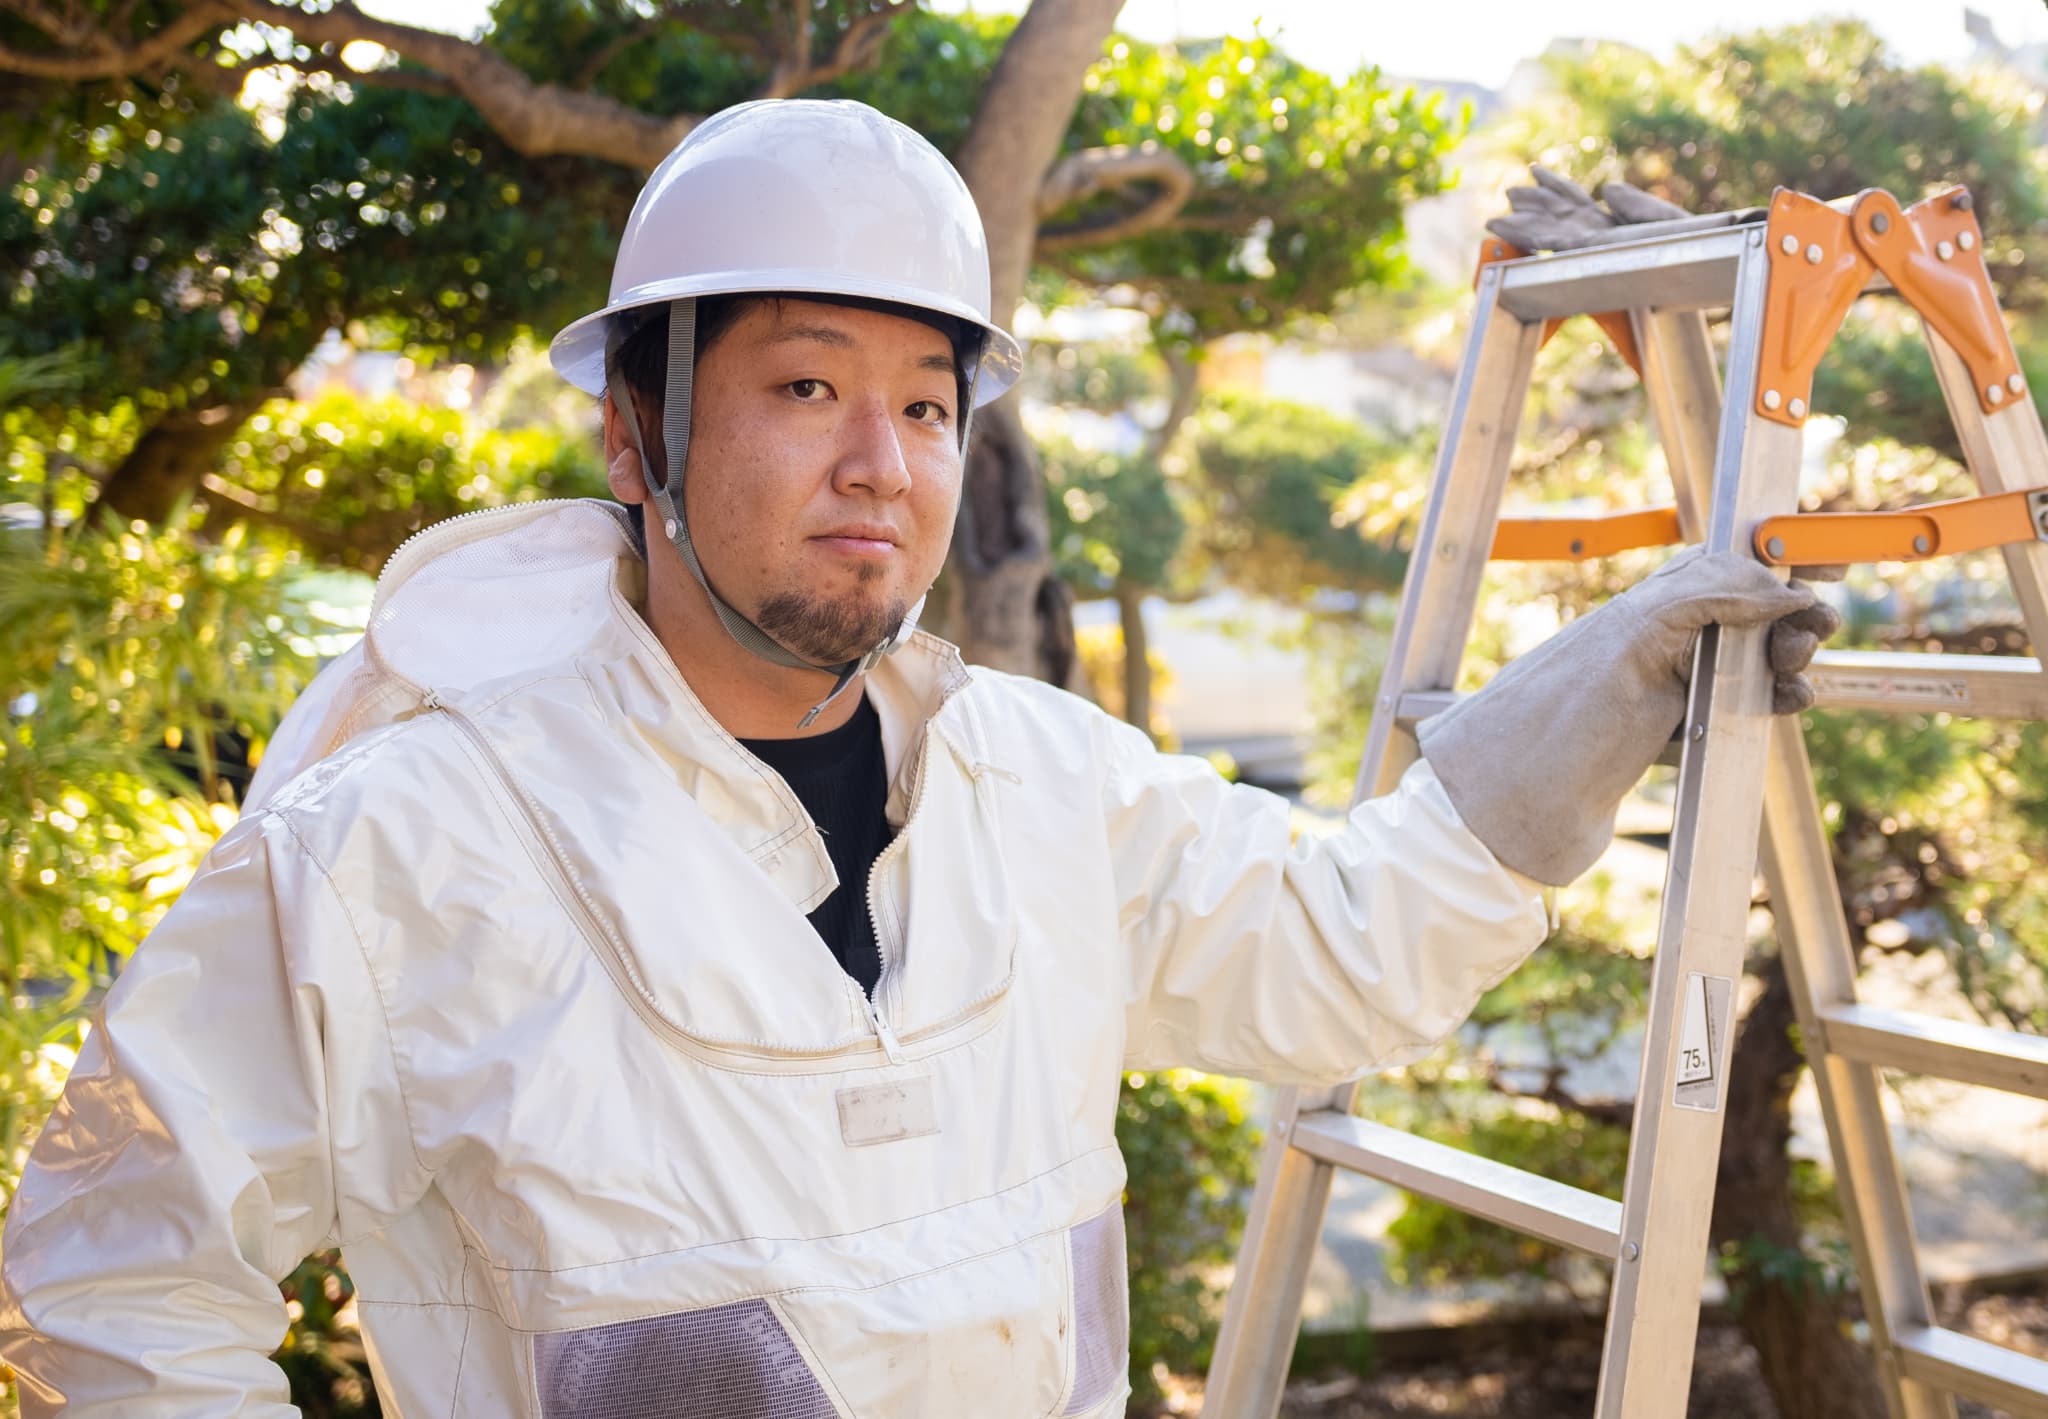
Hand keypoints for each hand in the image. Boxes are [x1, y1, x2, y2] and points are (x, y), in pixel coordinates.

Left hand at [1418, 549, 1841, 884]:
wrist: (1511, 810)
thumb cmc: (1557, 721)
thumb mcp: (1634, 637)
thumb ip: (1703, 596)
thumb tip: (1776, 586)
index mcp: (1638, 611)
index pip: (1720, 570)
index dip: (1772, 564)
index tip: (1826, 564)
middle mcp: (1646, 646)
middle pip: (1739, 618)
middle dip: (1786, 619)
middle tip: (1813, 633)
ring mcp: (1654, 696)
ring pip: (1738, 667)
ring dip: (1781, 663)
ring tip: (1798, 676)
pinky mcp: (1657, 744)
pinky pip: (1723, 715)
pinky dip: (1763, 706)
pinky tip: (1787, 704)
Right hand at [1487, 164, 1690, 252]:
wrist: (1714, 259)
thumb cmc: (1700, 244)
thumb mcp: (1665, 217)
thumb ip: (1634, 203)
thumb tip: (1603, 189)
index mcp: (1616, 226)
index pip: (1578, 203)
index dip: (1554, 187)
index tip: (1533, 171)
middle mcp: (1603, 238)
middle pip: (1559, 217)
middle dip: (1533, 206)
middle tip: (1507, 193)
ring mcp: (1598, 248)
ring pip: (1551, 234)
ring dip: (1523, 228)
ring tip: (1495, 222)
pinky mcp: (1596, 255)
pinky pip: (1558, 245)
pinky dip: (1534, 238)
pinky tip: (1514, 231)